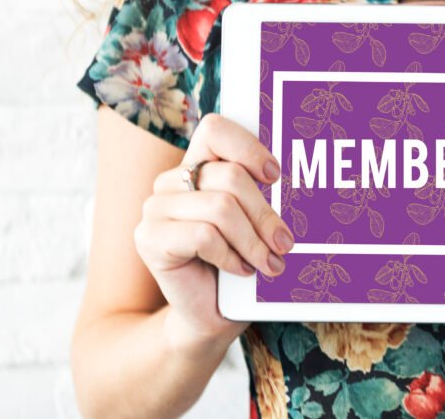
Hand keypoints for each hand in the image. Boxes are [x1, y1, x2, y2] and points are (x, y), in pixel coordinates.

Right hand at [133, 113, 294, 351]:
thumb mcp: (254, 223)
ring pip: (220, 208)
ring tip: (269, 263)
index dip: (248, 146)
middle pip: (230, 177)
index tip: (274, 175)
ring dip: (253, 241)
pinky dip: (230, 255)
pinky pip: (203, 236)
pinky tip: (239, 269)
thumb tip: (295, 181)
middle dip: (265, 214)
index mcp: (197, 166)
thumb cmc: (239, 263)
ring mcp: (155, 209)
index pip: (215, 129)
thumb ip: (262, 195)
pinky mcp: (148, 239)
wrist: (210, 315)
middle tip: (285, 242)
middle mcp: (171, 181)